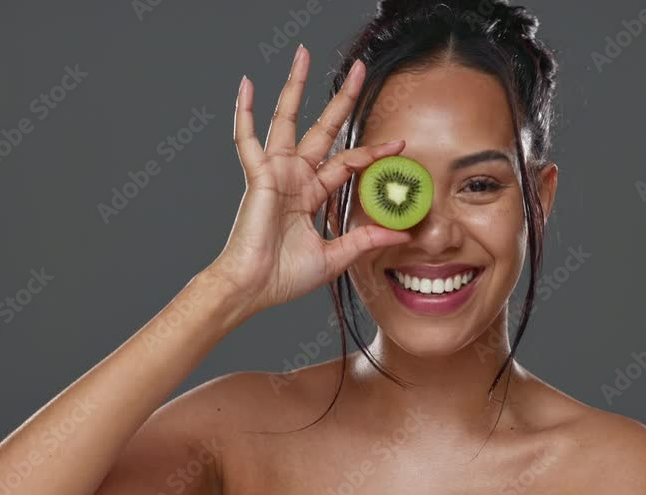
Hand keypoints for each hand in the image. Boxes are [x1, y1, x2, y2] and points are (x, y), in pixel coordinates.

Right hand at [206, 45, 411, 316]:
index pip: (347, 163)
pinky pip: (247, 138)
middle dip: (341, 100)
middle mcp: (294, 177)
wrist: (254, 288)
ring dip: (294, 87)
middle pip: (322, 128)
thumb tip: (401, 235)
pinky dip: (245, 112)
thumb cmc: (283, 277)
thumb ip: (365, 241)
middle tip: (359, 72)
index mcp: (310, 195)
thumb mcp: (335, 257)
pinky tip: (246, 84)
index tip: (400, 143)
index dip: (373, 152)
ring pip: (287, 119)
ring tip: (302, 55)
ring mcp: (275, 173)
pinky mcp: (258, 175)